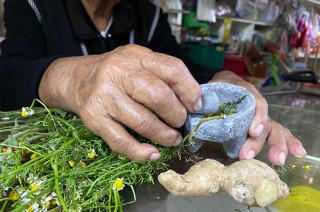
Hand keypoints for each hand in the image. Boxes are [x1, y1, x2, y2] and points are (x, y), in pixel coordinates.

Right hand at [39, 44, 201, 160]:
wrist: (77, 79)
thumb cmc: (116, 72)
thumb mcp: (139, 62)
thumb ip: (164, 74)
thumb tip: (194, 101)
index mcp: (136, 56)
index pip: (172, 69)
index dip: (190, 90)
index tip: (195, 106)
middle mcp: (118, 73)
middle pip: (159, 97)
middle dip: (177, 115)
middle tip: (180, 122)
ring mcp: (104, 97)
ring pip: (143, 122)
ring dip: (165, 136)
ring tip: (172, 138)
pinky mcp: (94, 119)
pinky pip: (121, 142)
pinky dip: (141, 152)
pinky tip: (152, 153)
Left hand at [210, 71, 305, 163]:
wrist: (221, 85)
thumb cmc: (216, 88)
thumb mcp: (211, 88)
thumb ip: (205, 100)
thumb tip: (194, 115)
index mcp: (244, 93)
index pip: (255, 103)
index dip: (256, 117)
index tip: (252, 131)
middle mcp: (256, 105)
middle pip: (263, 122)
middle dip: (259, 140)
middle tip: (247, 155)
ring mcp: (260, 116)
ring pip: (273, 129)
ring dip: (276, 145)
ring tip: (277, 159)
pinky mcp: (260, 127)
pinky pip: (276, 133)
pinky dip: (287, 142)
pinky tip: (296, 152)